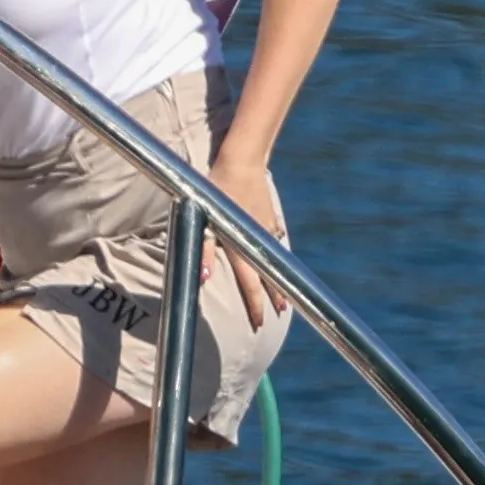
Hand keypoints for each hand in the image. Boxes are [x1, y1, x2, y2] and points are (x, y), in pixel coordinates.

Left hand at [203, 146, 285, 325]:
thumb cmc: (216, 189)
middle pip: (269, 274)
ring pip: (274, 256)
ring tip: (283, 285)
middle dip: (276, 294)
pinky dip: (275, 245)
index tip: (261, 323)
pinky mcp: (269, 213)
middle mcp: (258, 240)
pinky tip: (277, 245)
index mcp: (241, 245)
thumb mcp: (203, 219)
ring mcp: (267, 226)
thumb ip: (200, 250)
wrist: (242, 161)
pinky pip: (274, 235)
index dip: (256, 306)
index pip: (250, 284)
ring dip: (277, 272)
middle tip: (284, 311)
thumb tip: (201, 279)